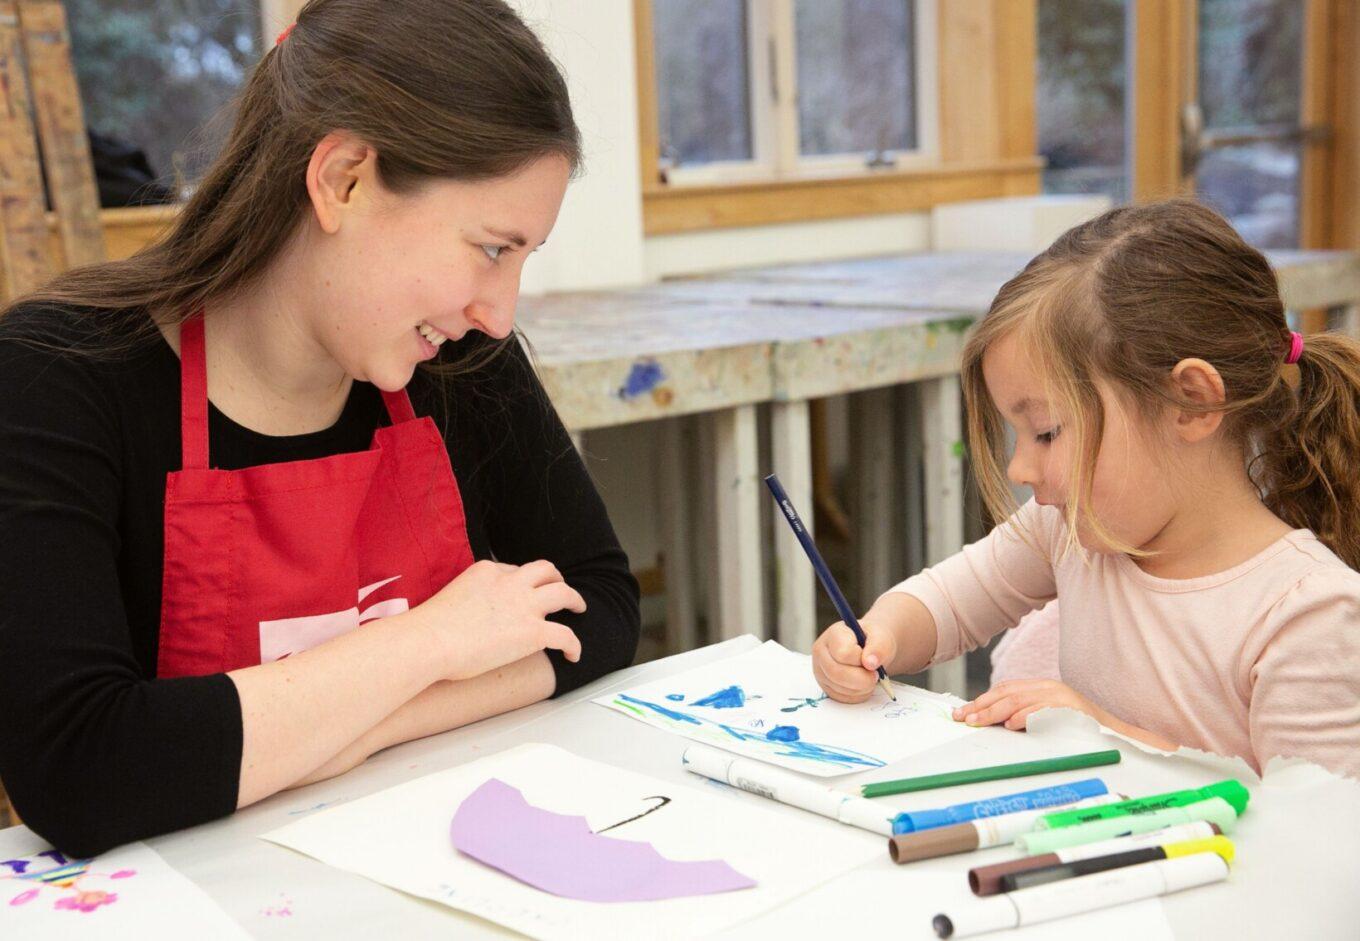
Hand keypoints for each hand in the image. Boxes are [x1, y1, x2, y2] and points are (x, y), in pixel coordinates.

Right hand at [408, 559, 584, 680]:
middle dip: (555, 577)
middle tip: (559, 587)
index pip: (513, 570)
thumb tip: (465, 618)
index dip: (520, 582)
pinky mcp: (533, 632)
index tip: (519, 594)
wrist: (429, 641)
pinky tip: (573, 655)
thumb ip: (466, 599)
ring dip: (574, 599)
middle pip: (544, 570)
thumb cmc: (428, 629)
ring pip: (563, 593)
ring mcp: (524, 606)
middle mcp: (510, 583)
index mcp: (487, 571)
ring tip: (578, 609)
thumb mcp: (450, 598)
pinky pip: (565, 635)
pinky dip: (574, 645)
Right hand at [812, 617, 897, 703]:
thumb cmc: (874, 640)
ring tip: (869, 677)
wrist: (871, 648)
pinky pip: (841, 698)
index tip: (872, 661)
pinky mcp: (825, 686)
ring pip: (839, 688)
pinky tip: (863, 685)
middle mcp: (821, 652)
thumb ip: (879, 647)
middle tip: (875, 675)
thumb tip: (870, 663)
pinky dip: (857, 695)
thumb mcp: (882, 636)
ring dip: (861, 688)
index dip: (861, 661)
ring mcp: (820, 670)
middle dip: (862, 679)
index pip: (843, 654)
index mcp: (833, 634)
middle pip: (836, 673)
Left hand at [952, 679, 1102, 730]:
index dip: (982, 700)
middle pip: (1007, 693)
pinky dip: (1025, 717)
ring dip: (995, 712)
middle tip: (963, 718)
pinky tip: (1010, 724)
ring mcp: (1060, 697)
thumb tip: (992, 723)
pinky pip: (1043, 711)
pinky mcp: (1070, 709)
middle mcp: (1049, 688)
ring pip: (1020, 701)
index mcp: (1042, 688)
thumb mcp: (1048, 718)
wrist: (1115, 735)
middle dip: (981, 706)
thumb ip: (1024, 715)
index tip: (963, 712)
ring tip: (978, 721)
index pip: (1005, 690)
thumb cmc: (1078, 730)